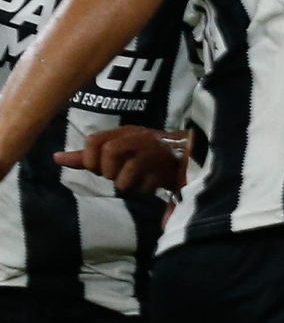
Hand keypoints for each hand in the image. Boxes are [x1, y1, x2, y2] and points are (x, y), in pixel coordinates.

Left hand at [54, 125, 188, 194]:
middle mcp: (137, 138)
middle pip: (109, 154)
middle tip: (119, 173)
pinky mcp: (164, 170)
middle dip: (109, 172)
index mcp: (123, 132)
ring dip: (127, 184)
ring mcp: (152, 153)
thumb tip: (55, 158)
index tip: (96, 168)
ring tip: (137, 180)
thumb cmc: (144, 153)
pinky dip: (143, 189)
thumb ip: (88, 155)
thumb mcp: (116, 149)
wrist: (189, 154)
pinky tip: (151, 184)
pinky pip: (143, 187)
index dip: (89, 158)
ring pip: (124, 176)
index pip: (94, 141)